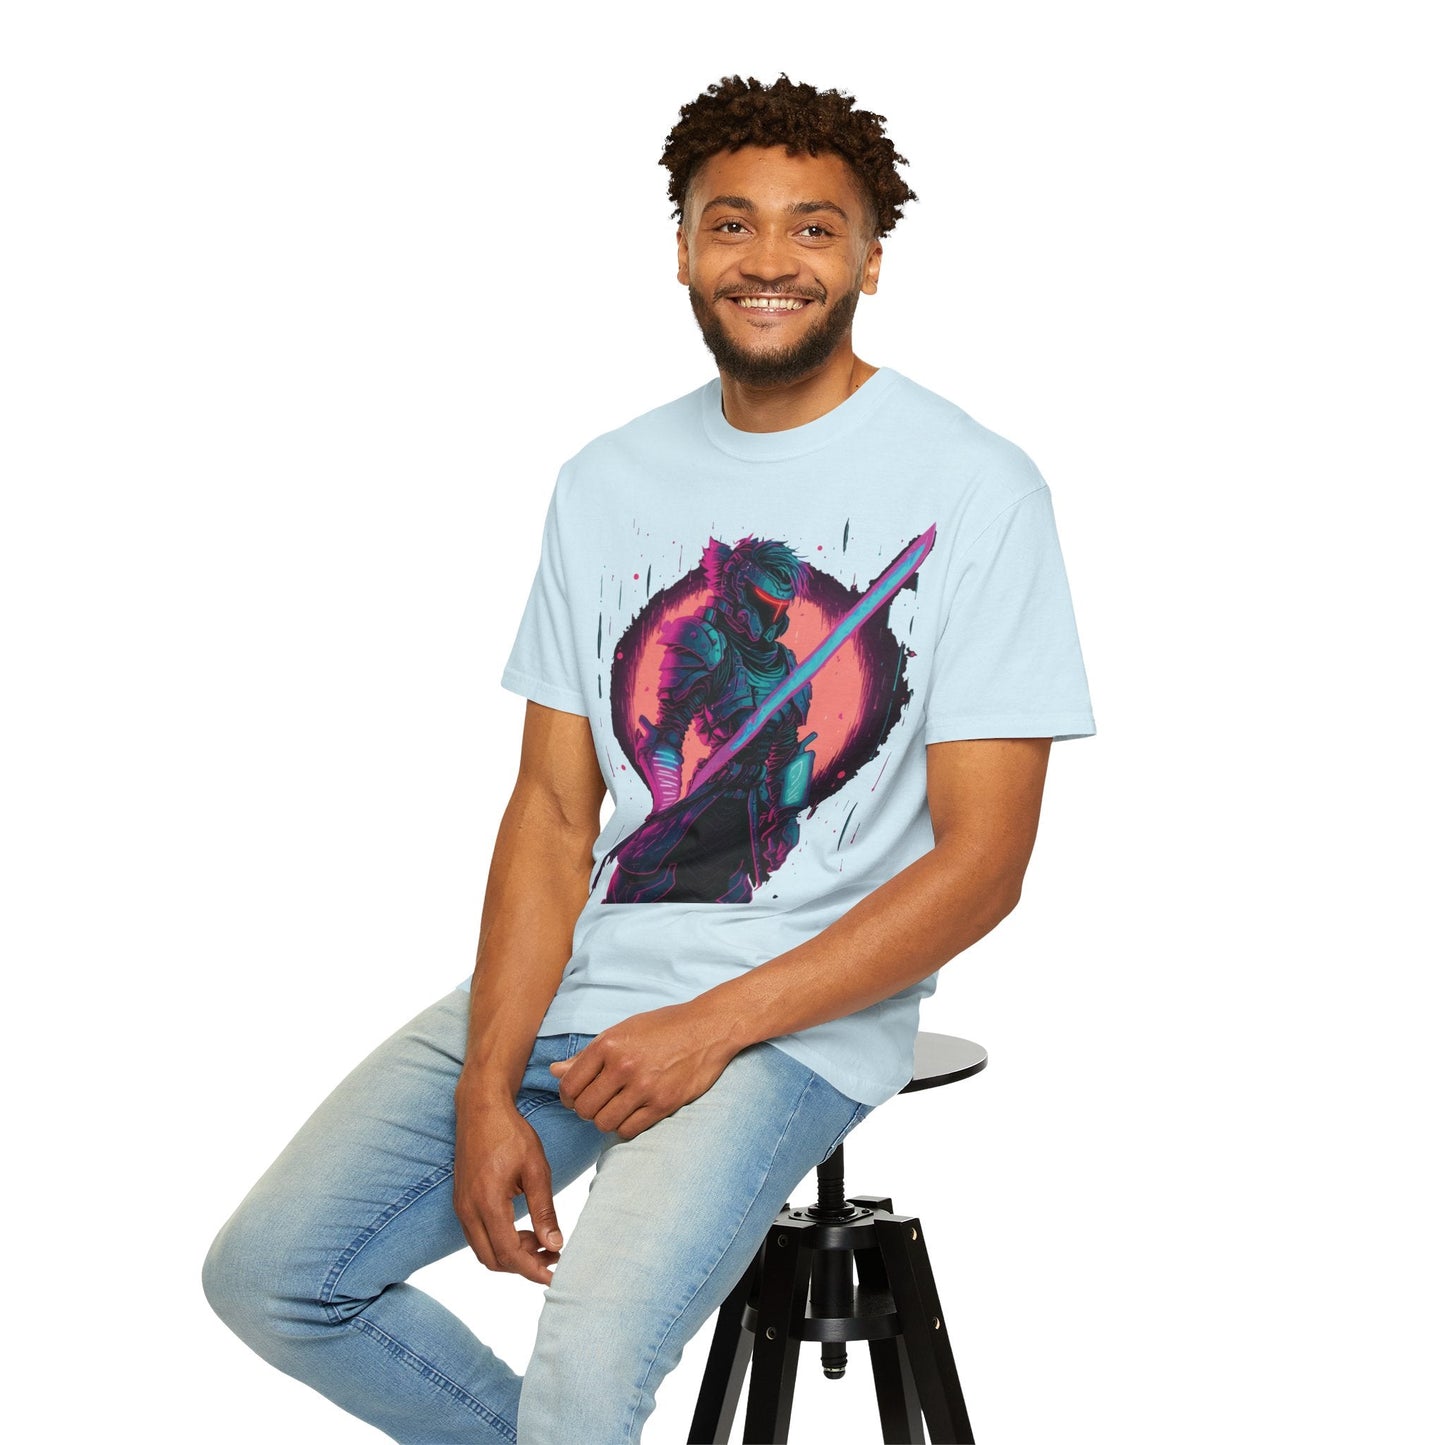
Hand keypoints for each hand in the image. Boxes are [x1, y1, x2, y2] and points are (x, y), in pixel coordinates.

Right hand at [452, 1094, 562, 1284]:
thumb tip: (554, 1245)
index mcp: (487, 1202)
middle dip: (523, 1266)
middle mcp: (468, 1210)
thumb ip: (544, 1210)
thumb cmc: (510, 1133)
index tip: (555, 1275)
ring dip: (512, 1255)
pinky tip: (524, 1229)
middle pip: (493, 1260)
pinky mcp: (462, 1202)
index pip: (508, 1254)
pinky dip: (501, 1241)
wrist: (481, 1109)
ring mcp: (461, 1207)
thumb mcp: (536, 1168)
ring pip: (484, 1251)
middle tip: (552, 1258)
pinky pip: (479, 1236)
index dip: (532, 1270)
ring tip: (542, 1243)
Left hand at [549, 1002, 735, 1140]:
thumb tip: (555, 1072)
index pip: (569, 1086)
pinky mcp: (663, 1103)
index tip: (577, 1097)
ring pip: (604, 1123)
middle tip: (598, 1104)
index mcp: (608, 1044)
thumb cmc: (663, 1027)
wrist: (708, 1027)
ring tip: (615, 1109)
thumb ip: (588, 1055)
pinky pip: (628, 1130)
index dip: (568, 1097)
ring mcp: (644, 1086)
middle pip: (584, 1108)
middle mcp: (622, 1065)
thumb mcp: (622, 1031)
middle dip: (586, 1110)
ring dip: (605, 1120)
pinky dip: (625, 1127)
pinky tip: (632, 1114)